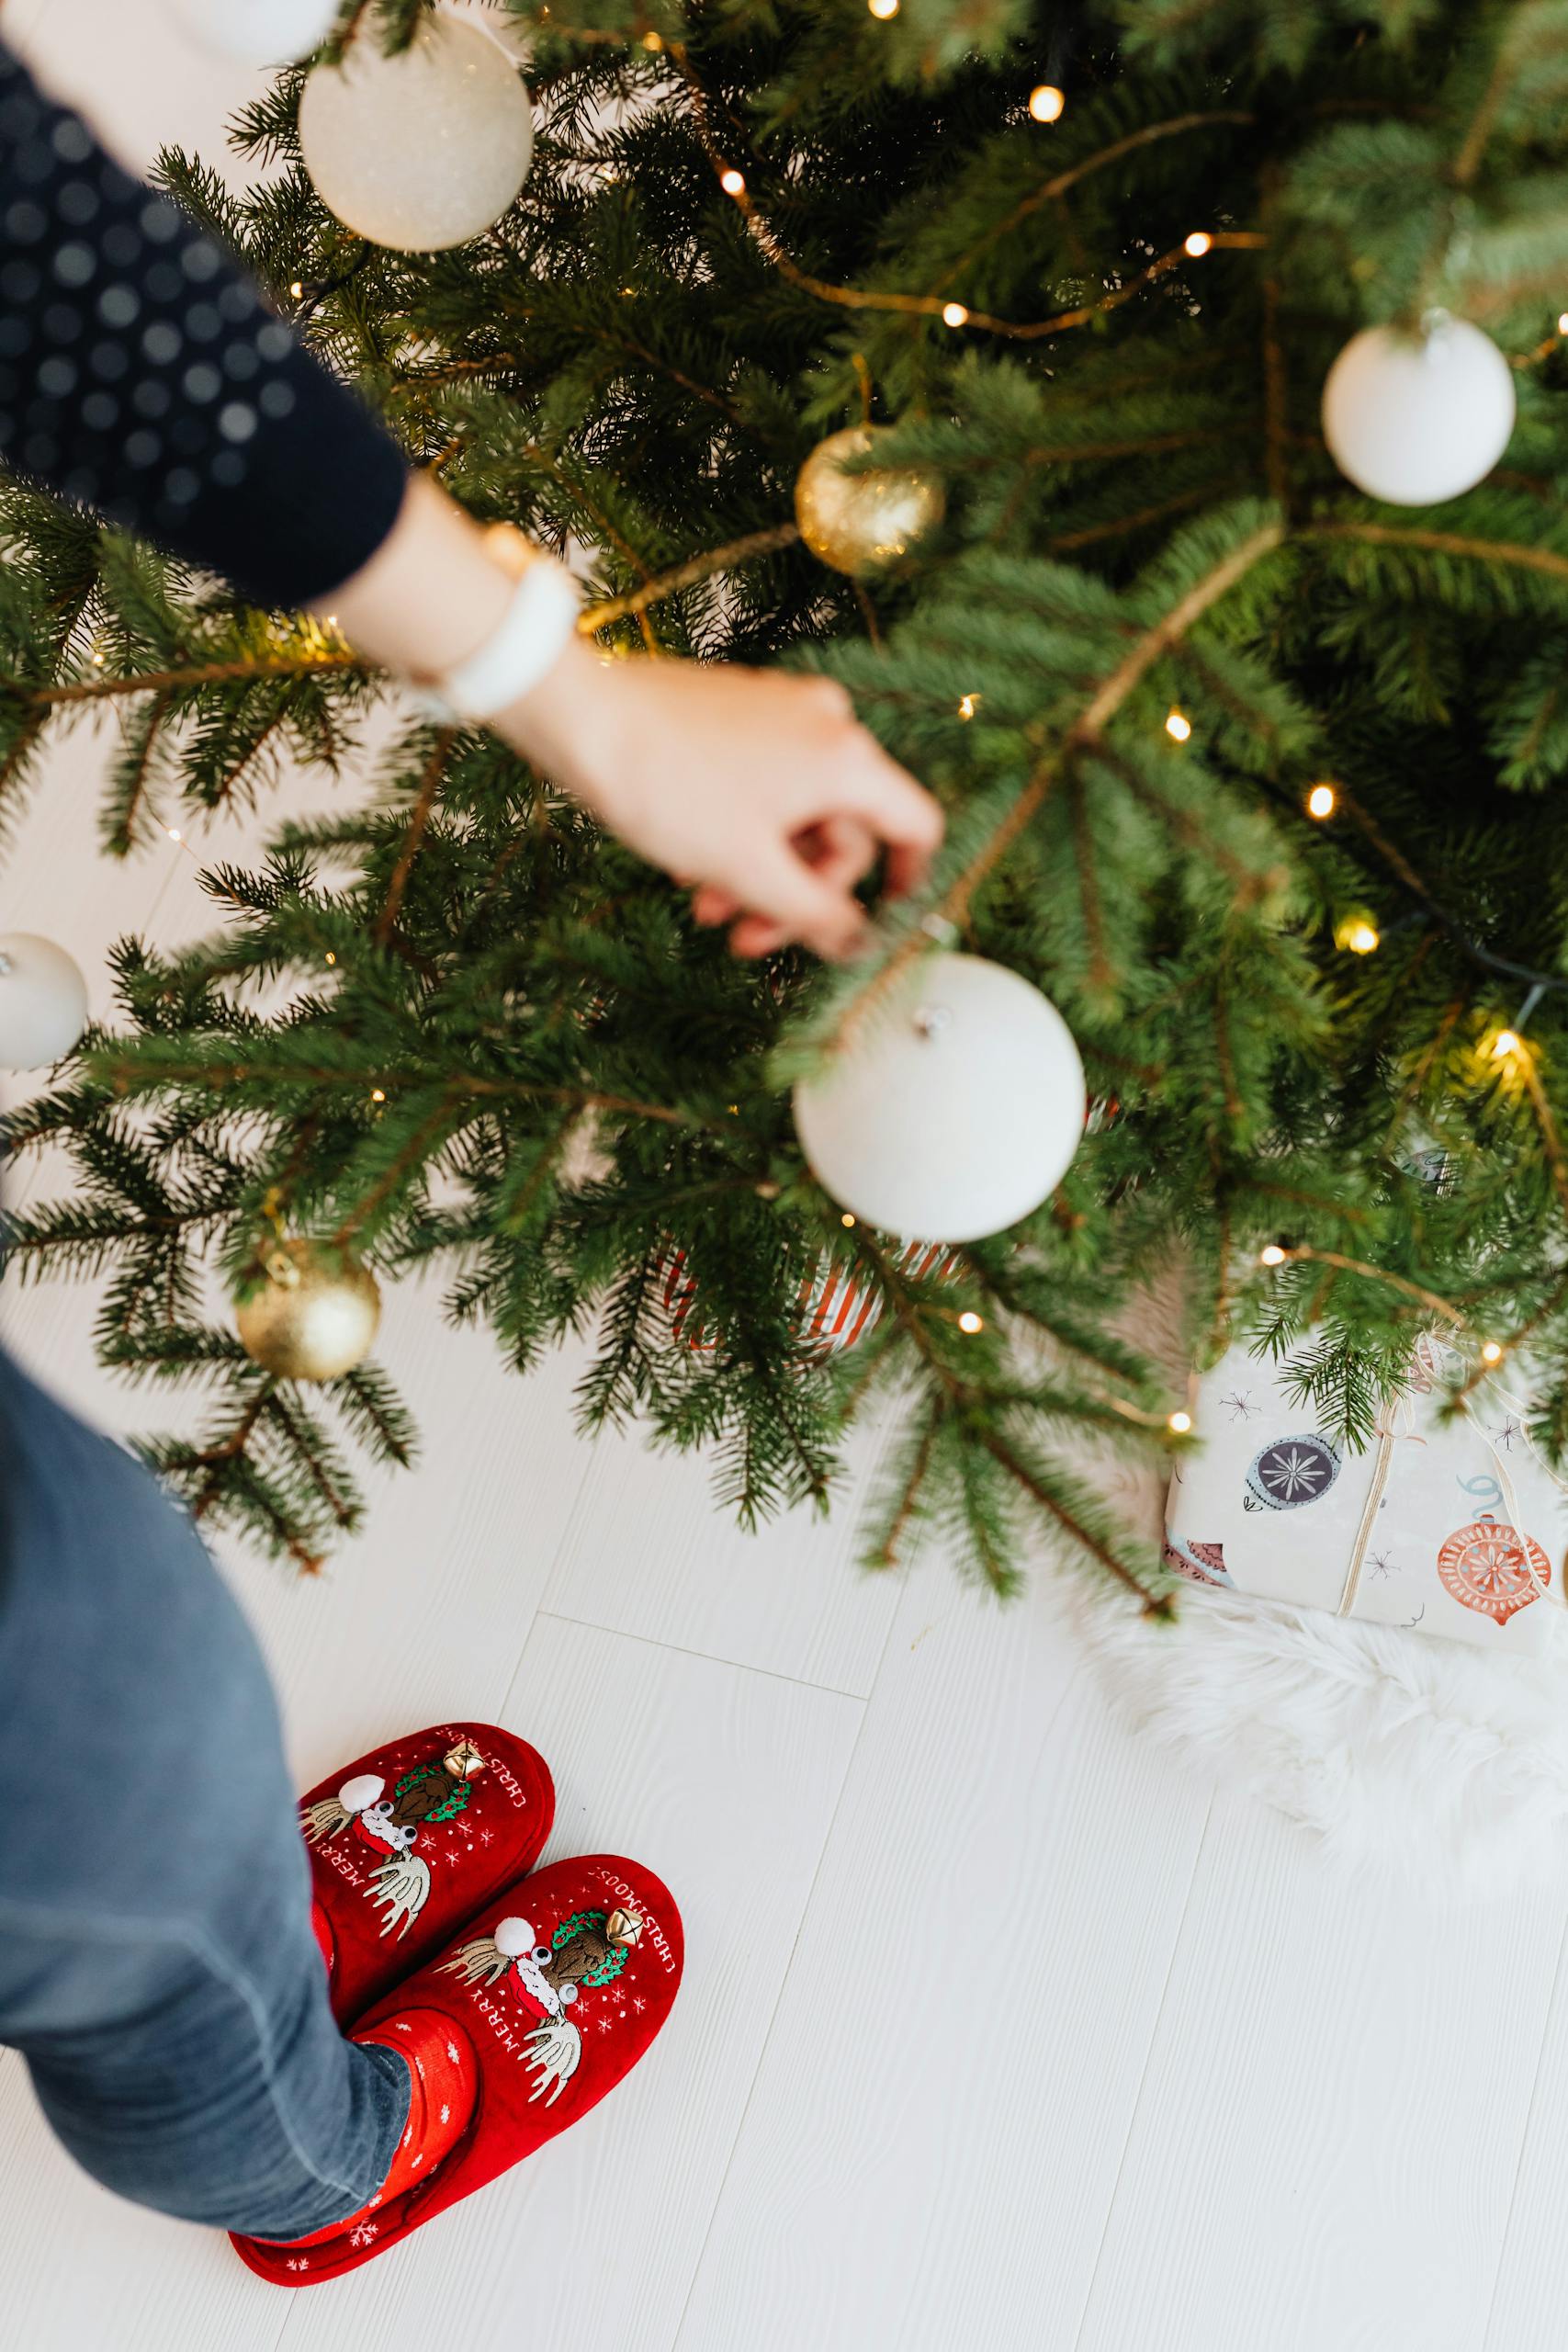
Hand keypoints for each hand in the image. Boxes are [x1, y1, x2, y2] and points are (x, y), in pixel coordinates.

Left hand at [497, 636, 943, 960]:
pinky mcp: (741, 711)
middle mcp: (825, 724)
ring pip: (798, 812)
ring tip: (705, 908)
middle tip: (747, 940)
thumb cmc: (665, 785)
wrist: (581, 716)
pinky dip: (740, 831)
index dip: (907, 883)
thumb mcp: (749, 870)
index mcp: (845, 758)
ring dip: (760, 872)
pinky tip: (690, 863)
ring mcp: (782, 711)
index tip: (874, 923)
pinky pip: (765, 784)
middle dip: (798, 894)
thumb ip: (817, 915)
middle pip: (845, 830)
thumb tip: (859, 944)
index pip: (915, 826)